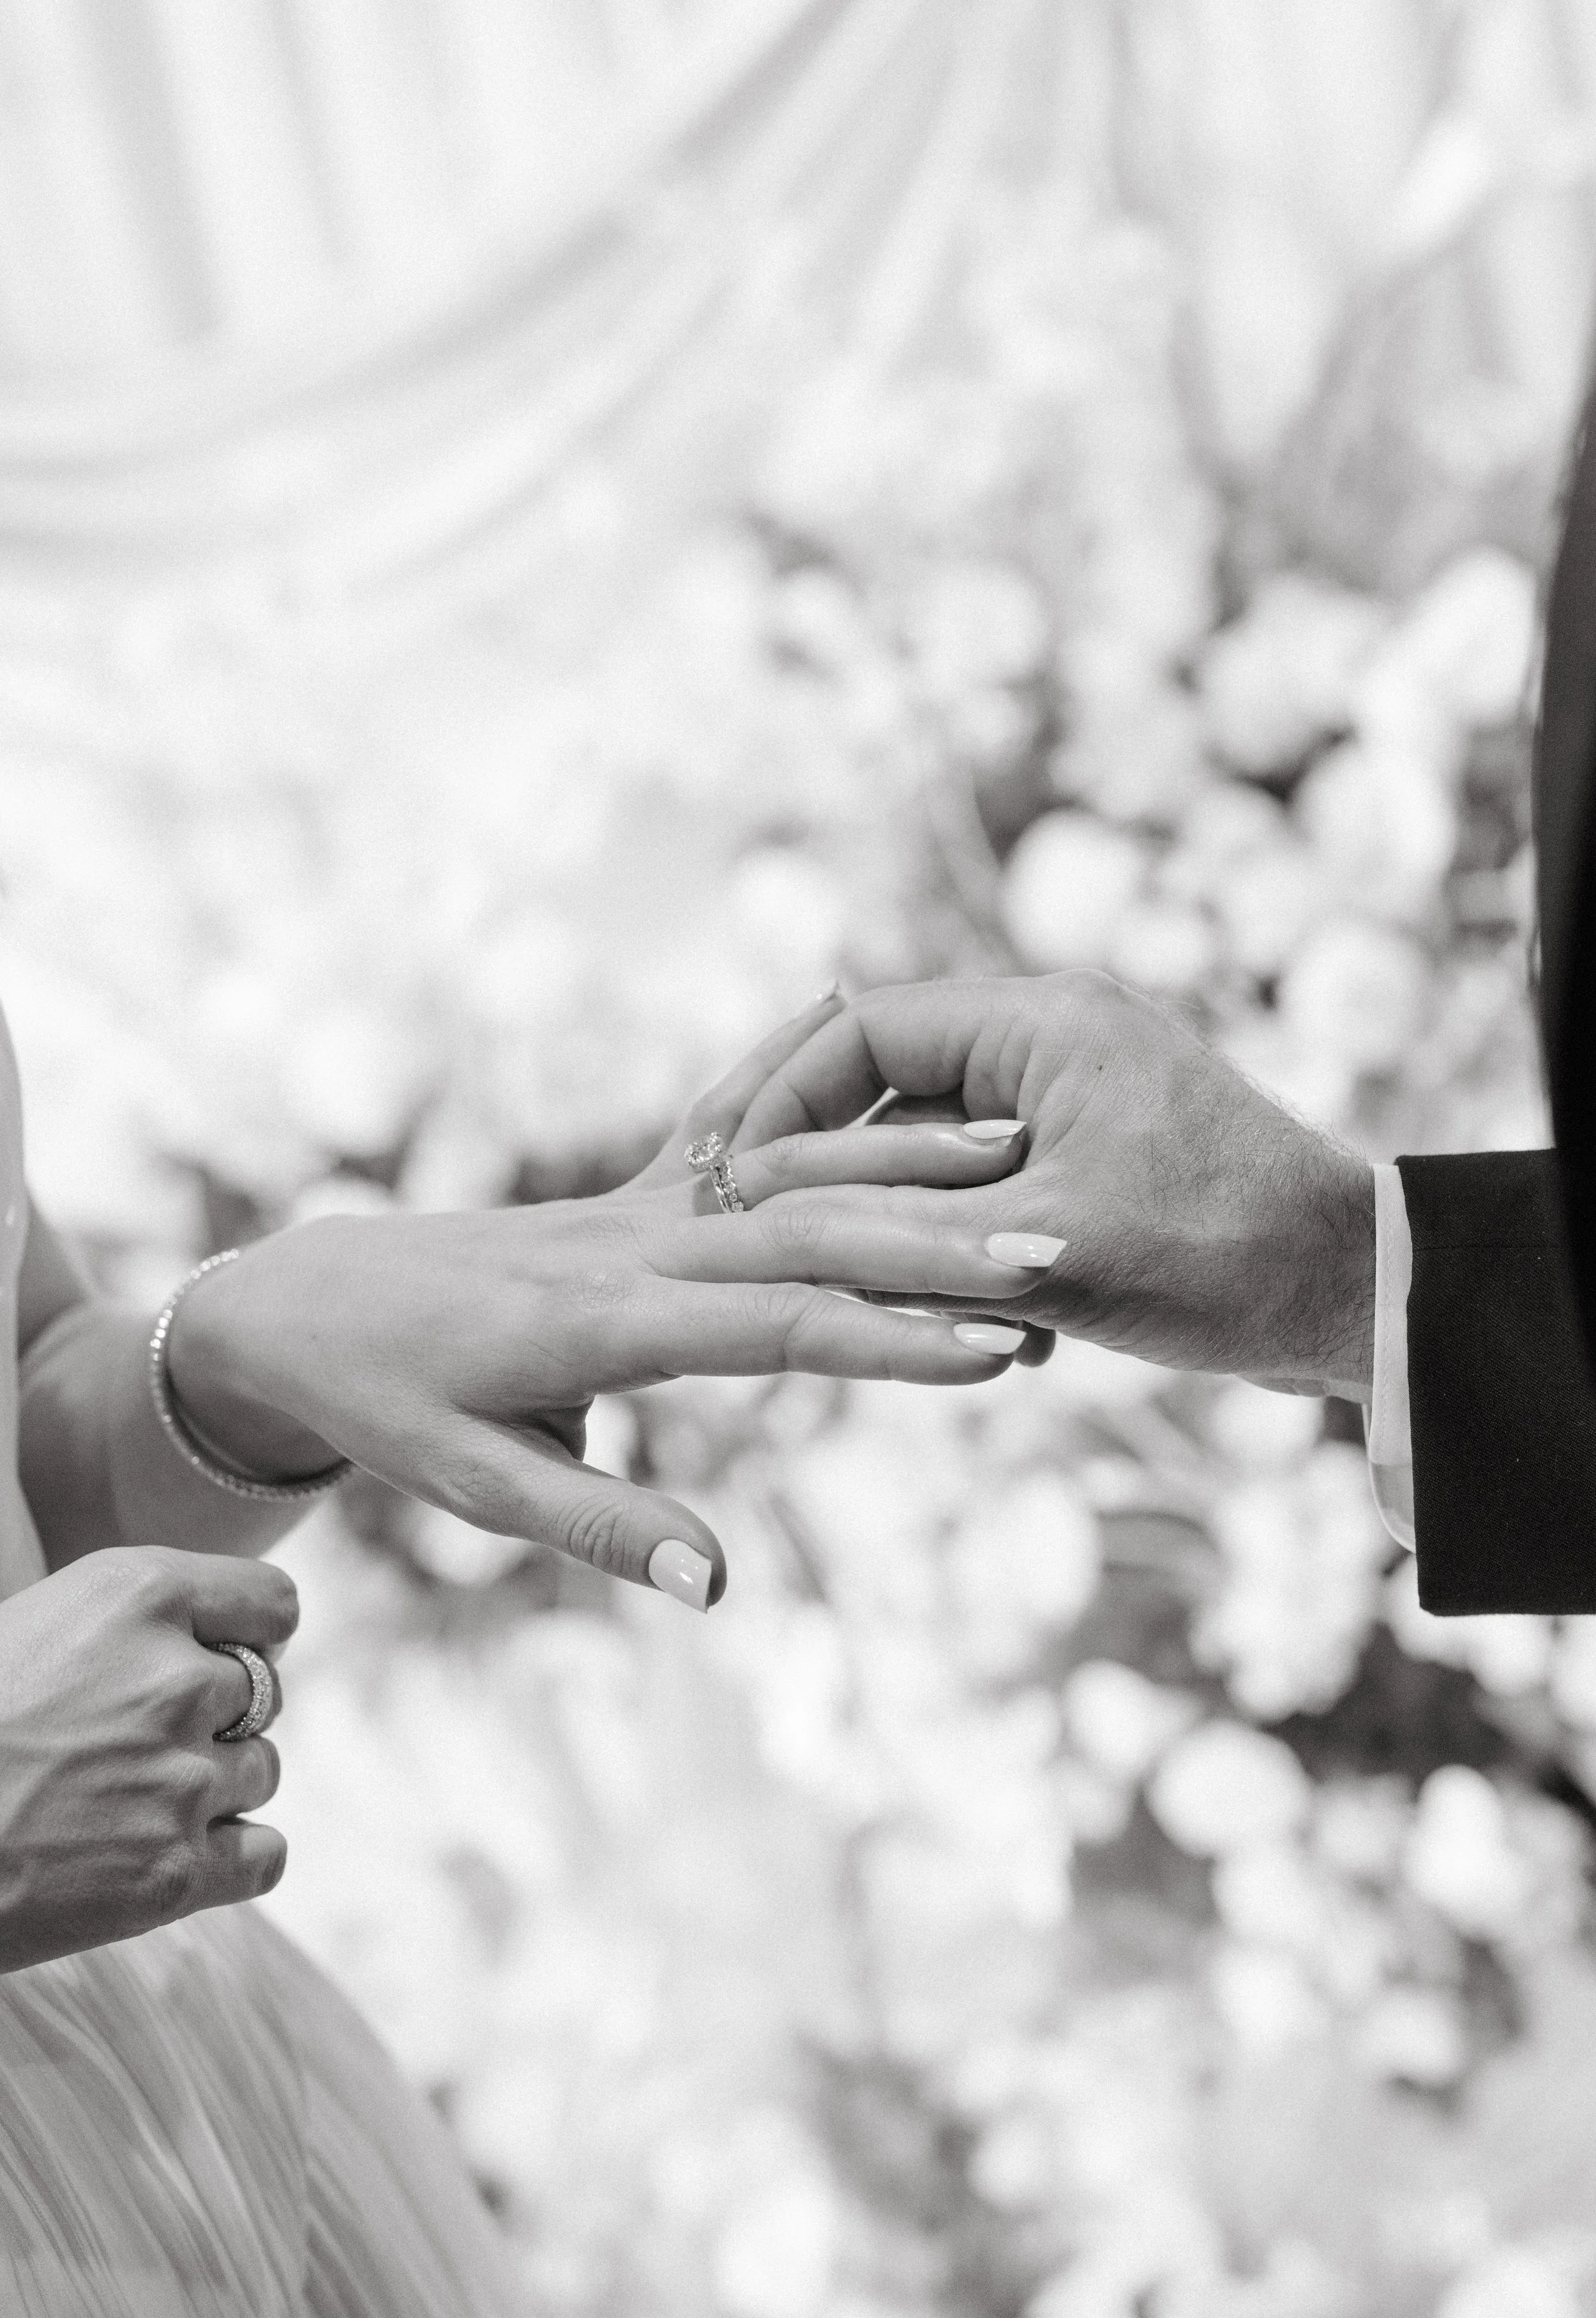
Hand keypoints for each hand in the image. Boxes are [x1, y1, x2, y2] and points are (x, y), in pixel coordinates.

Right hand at [0, 1547, 293, 1972]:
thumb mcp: (38, 1622)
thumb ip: (133, 1621)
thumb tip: (213, 1643)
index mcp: (138, 1594)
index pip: (271, 1602)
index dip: (251, 1632)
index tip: (223, 1654)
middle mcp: (174, 1679)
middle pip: (264, 1691)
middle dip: (218, 1714)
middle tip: (140, 1743)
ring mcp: (180, 1780)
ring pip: (261, 1770)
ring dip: (216, 1785)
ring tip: (131, 1801)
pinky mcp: (172, 1874)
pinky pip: (264, 1855)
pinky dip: (235, 1856)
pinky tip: (180, 1854)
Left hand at [166, 996, 1047, 1606]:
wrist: (307, 1300)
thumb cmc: (390, 1403)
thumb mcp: (472, 1487)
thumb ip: (599, 1526)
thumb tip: (718, 1586)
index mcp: (599, 1323)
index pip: (772, 1328)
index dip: (887, 1341)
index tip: (995, 1352)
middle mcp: (631, 1246)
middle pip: (806, 1232)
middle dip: (935, 1241)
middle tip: (1055, 1248)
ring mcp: (635, 1207)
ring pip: (789, 1171)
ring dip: (903, 1161)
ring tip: (1017, 1151)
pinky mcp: (633, 1193)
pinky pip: (736, 1133)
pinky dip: (808, 1082)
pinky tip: (860, 1012)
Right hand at [730, 972, 1375, 1394]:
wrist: (1357, 1297)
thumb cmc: (1216, 1259)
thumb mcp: (1036, 1254)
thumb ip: (897, 1233)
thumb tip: (767, 1225)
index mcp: (1044, 1022)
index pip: (863, 1029)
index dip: (783, 1104)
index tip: (733, 1182)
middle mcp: (1056, 1038)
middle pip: (890, 1083)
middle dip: (828, 1168)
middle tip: (762, 1240)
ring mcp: (1077, 1097)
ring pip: (930, 1144)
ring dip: (889, 1216)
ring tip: (849, 1284)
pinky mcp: (1094, 1156)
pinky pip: (979, 1182)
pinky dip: (946, 1238)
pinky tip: (938, 1306)